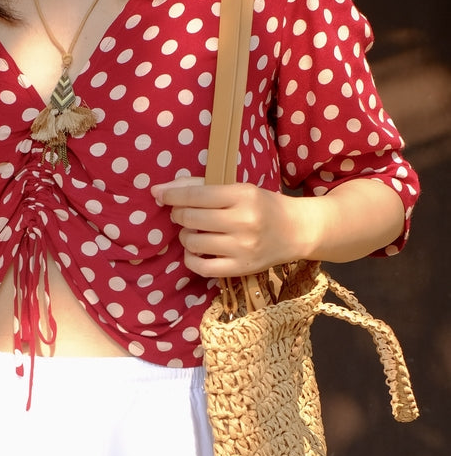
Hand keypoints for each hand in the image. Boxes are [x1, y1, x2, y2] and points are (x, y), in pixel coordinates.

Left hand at [151, 176, 305, 278]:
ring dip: (185, 236)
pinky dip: (190, 258)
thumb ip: (203, 187)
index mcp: (243, 195)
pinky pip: (201, 267)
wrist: (296, 231)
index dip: (172, 195)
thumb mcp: (240, 189)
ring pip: (193, 242)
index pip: (197, 195)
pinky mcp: (240, 268)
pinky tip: (195, 251)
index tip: (159, 194)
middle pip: (191, 219)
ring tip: (194, 231)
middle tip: (181, 213)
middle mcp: (243, 222)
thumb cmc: (263, 206)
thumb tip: (162, 189)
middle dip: (178, 214)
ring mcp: (241, 248)